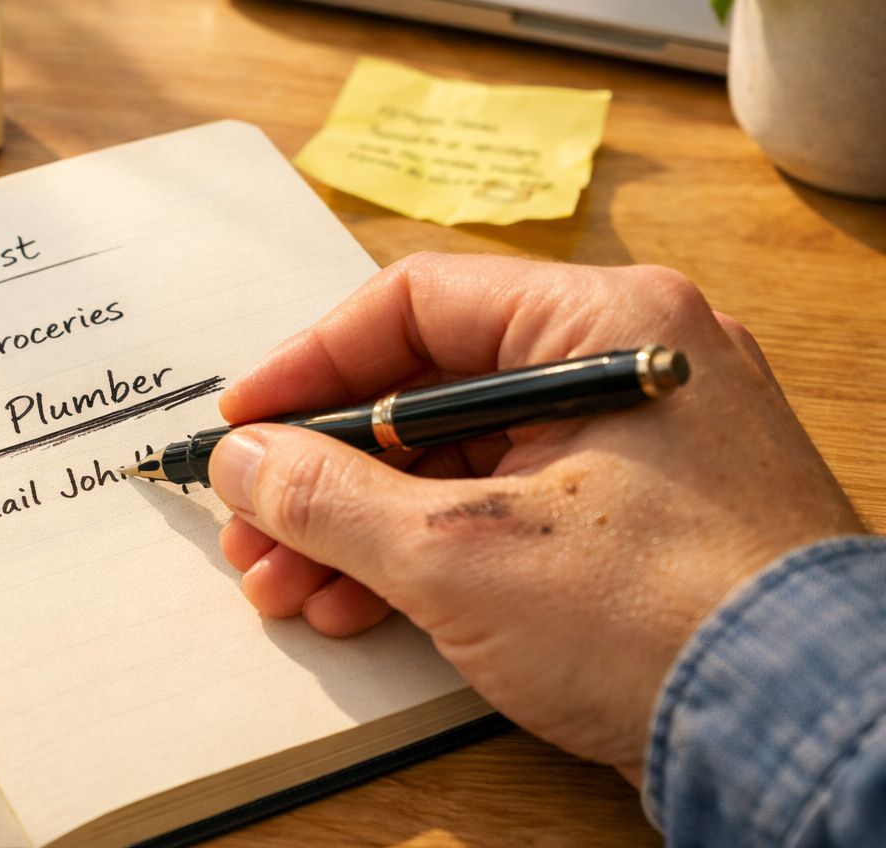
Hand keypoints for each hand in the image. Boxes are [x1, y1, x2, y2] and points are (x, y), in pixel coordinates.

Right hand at [208, 253, 863, 782]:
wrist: (805, 744)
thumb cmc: (668, 623)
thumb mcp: (461, 555)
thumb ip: (329, 497)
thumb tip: (243, 462)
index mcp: (602, 324)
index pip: (415, 305)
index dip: (310, 363)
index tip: (243, 421)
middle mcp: (623, 365)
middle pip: (428, 393)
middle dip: (324, 469)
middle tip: (252, 521)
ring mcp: (635, 445)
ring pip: (458, 461)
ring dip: (359, 523)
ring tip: (285, 583)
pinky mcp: (636, 520)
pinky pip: (501, 510)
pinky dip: (424, 553)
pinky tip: (354, 602)